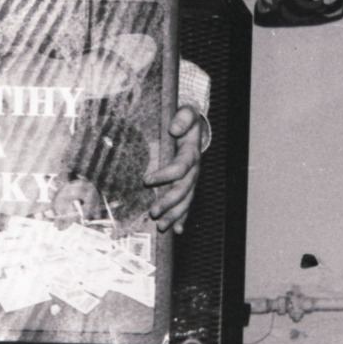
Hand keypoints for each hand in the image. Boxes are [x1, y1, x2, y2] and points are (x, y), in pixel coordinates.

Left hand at [144, 105, 203, 234]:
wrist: (196, 125)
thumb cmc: (187, 119)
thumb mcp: (187, 112)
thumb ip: (183, 118)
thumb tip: (174, 128)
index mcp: (191, 154)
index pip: (180, 168)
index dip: (165, 175)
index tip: (146, 180)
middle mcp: (194, 170)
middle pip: (183, 190)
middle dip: (169, 202)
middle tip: (153, 212)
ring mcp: (192, 180)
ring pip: (185, 201)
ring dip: (174, 215)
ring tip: (161, 226)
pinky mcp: (188, 185)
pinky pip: (187, 203)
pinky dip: (183, 217)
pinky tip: (177, 230)